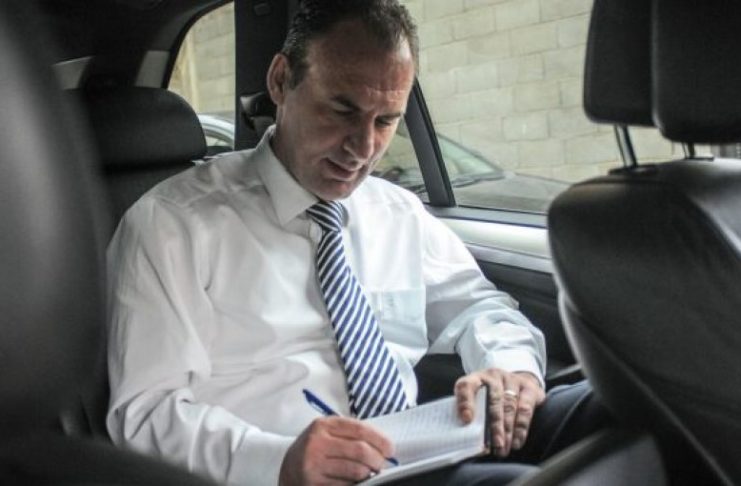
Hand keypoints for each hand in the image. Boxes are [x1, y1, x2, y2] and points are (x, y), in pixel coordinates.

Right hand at [279, 416, 393, 485]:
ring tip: (369, 473)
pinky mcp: (314, 483)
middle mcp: (317, 443)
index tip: (390, 448)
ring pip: (356, 470)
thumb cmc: (315, 448)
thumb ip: (350, 434)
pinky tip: (355, 481)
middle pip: (360, 450)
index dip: (380, 439)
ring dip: (368, 474)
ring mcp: (314, 465)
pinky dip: (356, 484)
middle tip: (381, 464)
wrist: (287, 467)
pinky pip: (346, 485)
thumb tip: (383, 445)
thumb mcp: (327, 432)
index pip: (360, 429)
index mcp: (323, 425)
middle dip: (378, 459)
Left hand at [454, 369, 544, 457]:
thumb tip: (470, 435)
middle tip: (495, 444)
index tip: (466, 420)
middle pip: (493, 399)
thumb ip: (473, 414)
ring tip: (504, 448)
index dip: (465, 402)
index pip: (466, 385)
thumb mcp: (478, 400)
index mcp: (476, 378)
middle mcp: (494, 376)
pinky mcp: (529, 388)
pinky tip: (516, 442)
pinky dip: (521, 429)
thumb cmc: (491, 397)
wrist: (515, 384)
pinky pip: (525, 409)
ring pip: (510, 406)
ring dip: (507, 430)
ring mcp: (512, 380)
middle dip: (494, 424)